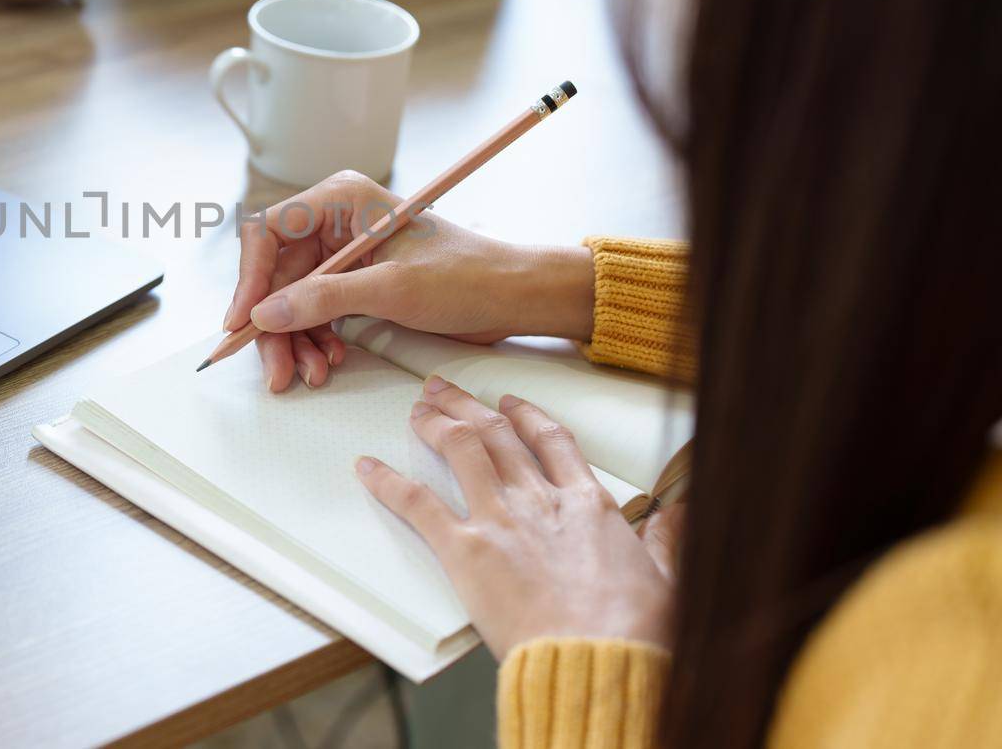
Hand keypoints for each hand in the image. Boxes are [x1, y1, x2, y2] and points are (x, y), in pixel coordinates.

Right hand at [224, 171, 594, 391]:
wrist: (511, 297)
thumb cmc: (466, 276)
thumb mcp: (392, 288)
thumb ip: (324, 299)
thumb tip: (265, 315)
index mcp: (341, 200)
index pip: (269, 232)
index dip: (250, 279)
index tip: (244, 323)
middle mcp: (335, 222)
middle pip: (277, 276)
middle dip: (276, 326)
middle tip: (277, 371)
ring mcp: (344, 255)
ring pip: (293, 301)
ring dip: (296, 341)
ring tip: (312, 375)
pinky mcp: (355, 283)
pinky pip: (316, 313)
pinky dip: (316, 341)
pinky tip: (329, 362)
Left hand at [356, 377, 682, 659]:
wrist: (600, 659)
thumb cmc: (635, 631)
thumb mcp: (667, 578)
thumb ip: (667, 540)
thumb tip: (680, 512)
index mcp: (587, 504)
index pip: (552, 441)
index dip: (527, 416)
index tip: (509, 402)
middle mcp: (540, 499)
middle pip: (498, 433)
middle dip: (467, 406)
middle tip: (443, 389)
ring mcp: (501, 519)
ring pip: (462, 448)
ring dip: (435, 422)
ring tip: (417, 407)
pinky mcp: (466, 551)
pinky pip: (420, 505)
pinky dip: (389, 482)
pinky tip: (367, 467)